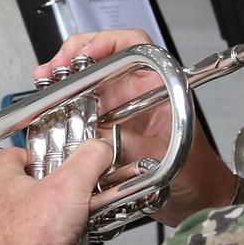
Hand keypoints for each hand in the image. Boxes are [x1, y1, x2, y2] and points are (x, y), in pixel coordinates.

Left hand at [0, 139, 113, 244]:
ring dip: (26, 217)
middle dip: (33, 189)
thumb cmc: (27, 239)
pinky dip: (22, 243)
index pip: (12, 153)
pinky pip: (6, 242)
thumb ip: (88, 160)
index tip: (51, 163)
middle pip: (9, 184)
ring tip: (51, 226)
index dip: (35, 156)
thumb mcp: (70, 188)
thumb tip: (100, 149)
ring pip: (6, 214)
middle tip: (56, 197)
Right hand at [35, 29, 237, 226]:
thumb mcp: (169, 158)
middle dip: (73, 57)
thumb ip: (134, 147)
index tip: (86, 53)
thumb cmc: (198, 175)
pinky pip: (81, 113)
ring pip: (87, 84)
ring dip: (64, 80)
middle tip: (54, 67)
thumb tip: (101, 140)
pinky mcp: (108, 131)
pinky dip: (63, 108)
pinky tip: (49, 109)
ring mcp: (121, 112)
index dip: (108, 42)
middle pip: (102, 60)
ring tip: (45, 82)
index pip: (134, 47)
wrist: (198, 201)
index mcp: (159, 89)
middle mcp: (137, 96)